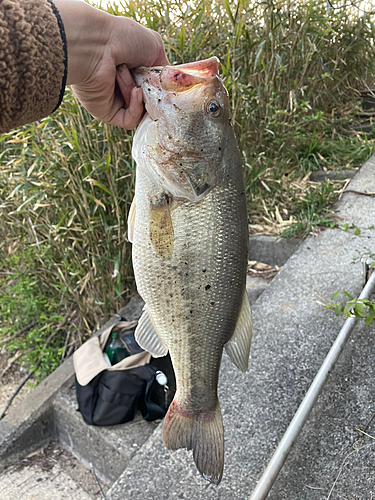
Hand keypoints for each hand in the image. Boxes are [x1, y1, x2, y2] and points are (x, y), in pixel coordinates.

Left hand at [54, 0, 167, 128]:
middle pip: (148, 102)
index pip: (151, 88)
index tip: (165, 84)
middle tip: (147, 77)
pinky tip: (133, 92)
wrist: (96, 43)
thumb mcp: (154, 47)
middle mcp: (121, 86)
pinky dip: (135, 108)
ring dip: (137, 92)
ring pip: (139, 110)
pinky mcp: (106, 113)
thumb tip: (167, 85)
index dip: (160, 88)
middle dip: (150, 90)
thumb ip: (164, 69)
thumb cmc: (122, 38)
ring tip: (124, 71)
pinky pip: (129, 120)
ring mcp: (114, 101)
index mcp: (131, 70)